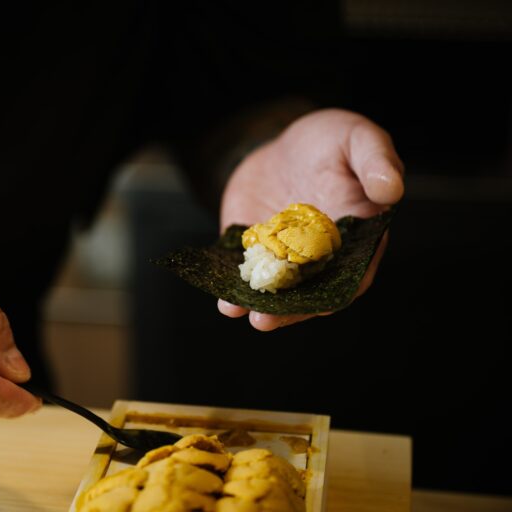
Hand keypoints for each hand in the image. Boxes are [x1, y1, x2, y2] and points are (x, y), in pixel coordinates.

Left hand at [218, 109, 403, 330]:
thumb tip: (391, 190)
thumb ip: (376, 160)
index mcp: (359, 238)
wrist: (279, 145)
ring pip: (277, 292)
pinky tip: (221, 298)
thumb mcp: (356, 137)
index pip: (355, 273)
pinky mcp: (257, 255)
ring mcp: (287, 260)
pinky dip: (233, 288)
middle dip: (288, 311)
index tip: (323, 304)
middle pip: (311, 293)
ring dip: (257, 305)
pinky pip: (246, 276)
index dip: (340, 291)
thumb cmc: (329, 141)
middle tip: (264, 320)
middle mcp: (323, 258)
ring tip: (236, 311)